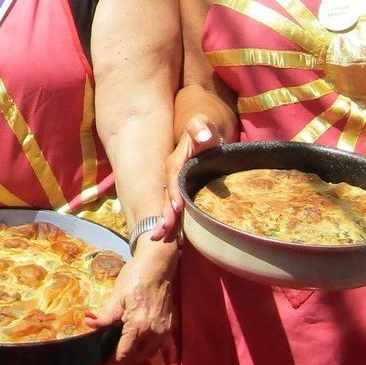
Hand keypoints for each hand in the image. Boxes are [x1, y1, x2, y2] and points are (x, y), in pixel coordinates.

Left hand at [86, 242, 175, 361]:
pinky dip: (147, 350)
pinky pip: (157, 347)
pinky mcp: (169, 328)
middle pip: (136, 357)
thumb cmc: (136, 278)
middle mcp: (153, 333)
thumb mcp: (117, 295)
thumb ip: (105, 315)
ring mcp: (163, 332)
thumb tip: (90, 325)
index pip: (124, 354)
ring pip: (148, 355)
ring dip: (135, 356)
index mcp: (138, 326)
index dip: (112, 362)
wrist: (158, 267)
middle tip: (110, 356)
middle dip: (123, 359)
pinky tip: (139, 343)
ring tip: (123, 350)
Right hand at [157, 115, 235, 240]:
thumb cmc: (204, 129)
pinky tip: (174, 240)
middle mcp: (173, 175)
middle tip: (161, 233)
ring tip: (161, 240)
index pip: (174, 177)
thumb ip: (200, 128)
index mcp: (177, 160)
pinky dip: (175, 224)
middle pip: (167, 196)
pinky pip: (176, 208)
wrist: (203, 134)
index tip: (177, 208)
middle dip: (164, 214)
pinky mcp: (181, 191)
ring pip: (169, 205)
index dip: (174, 192)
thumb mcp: (202, 124)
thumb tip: (204, 137)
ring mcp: (176, 184)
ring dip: (165, 223)